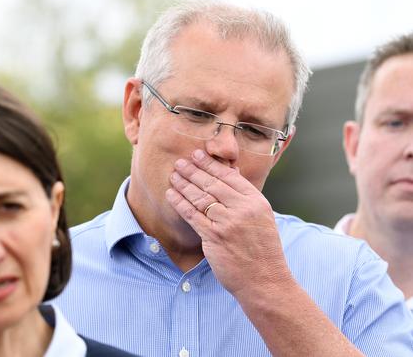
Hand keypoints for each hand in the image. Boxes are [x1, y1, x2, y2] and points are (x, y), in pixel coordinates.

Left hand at [165, 149, 291, 297]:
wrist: (265, 280)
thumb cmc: (262, 250)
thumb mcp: (261, 219)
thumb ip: (245, 199)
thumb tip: (230, 175)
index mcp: (256, 202)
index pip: (229, 176)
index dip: (210, 164)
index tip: (197, 155)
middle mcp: (243, 209)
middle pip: (212, 184)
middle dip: (193, 171)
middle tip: (180, 162)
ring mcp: (227, 223)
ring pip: (200, 197)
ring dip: (183, 184)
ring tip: (173, 175)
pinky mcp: (214, 237)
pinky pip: (192, 215)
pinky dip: (179, 203)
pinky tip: (171, 194)